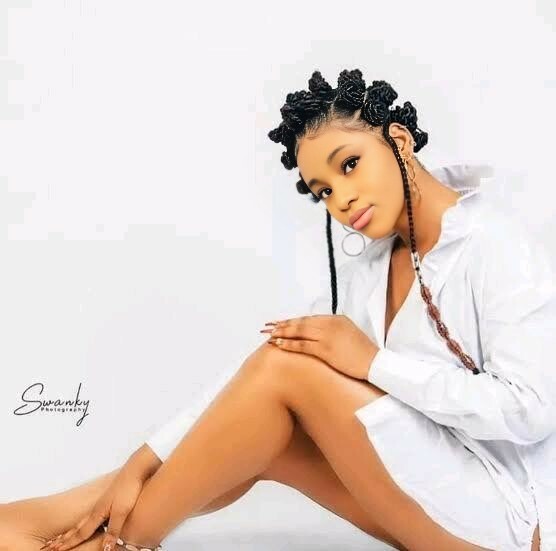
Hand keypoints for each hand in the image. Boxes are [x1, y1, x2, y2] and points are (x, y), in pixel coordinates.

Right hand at [41, 446, 160, 550]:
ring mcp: (102, 503)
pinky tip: (90, 519)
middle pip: (78, 526)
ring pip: (84, 520)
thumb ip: (113, 531)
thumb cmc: (128, 489)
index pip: (81, 532)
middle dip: (67, 537)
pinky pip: (92, 514)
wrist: (135, 469)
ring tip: (65, 535)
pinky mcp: (109, 499)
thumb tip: (105, 550)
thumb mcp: (121, 512)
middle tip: (53, 544)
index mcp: (98, 513)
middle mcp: (97, 509)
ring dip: (74, 529)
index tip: (57, 550)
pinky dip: (85, 521)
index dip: (70, 543)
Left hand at [262, 314, 379, 379]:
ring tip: (269, 334)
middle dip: (283, 324)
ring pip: (299, 331)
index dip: (293, 320)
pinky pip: (302, 345)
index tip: (281, 322)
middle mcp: (330, 324)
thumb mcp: (349, 334)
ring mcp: (327, 336)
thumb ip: (334, 330)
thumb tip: (319, 333)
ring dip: (282, 332)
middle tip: (268, 326)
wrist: (376, 363)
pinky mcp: (326, 349)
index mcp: (336, 319)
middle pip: (301, 322)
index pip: (309, 318)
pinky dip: (288, 344)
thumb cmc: (364, 353)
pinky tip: (277, 344)